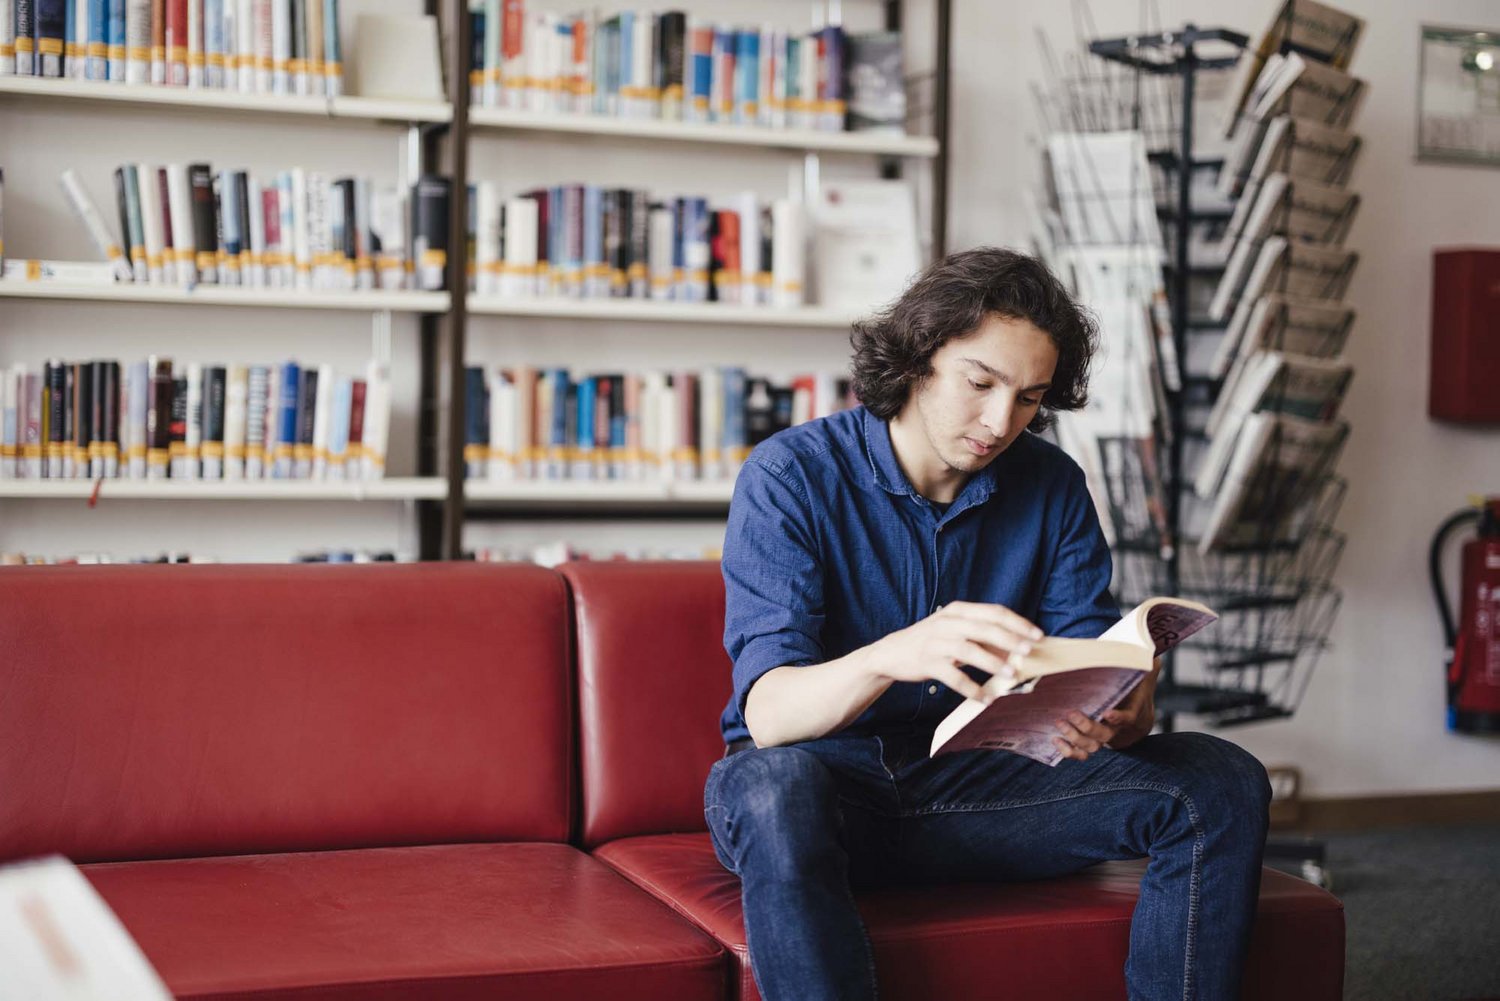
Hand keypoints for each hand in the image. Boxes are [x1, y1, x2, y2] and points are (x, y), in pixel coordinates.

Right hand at [867, 601, 1042, 703]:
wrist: (891, 653)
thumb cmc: (931, 641)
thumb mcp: (955, 631)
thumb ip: (982, 636)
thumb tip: (1018, 647)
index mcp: (958, 610)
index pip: (994, 612)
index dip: (1018, 623)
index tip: (1038, 635)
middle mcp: (947, 623)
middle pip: (984, 628)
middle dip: (1010, 640)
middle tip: (1029, 652)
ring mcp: (936, 642)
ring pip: (969, 650)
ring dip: (993, 662)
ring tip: (1011, 674)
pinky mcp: (927, 663)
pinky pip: (953, 677)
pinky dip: (971, 688)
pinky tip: (984, 698)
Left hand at [1052, 657, 1159, 760]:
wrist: (1132, 702)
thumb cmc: (1130, 679)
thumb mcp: (1137, 667)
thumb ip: (1139, 659)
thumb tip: (1147, 648)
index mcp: (1132, 709)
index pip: (1129, 717)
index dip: (1119, 718)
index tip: (1107, 713)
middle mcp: (1119, 727)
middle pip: (1106, 735)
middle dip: (1088, 727)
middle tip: (1071, 713)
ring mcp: (1105, 736)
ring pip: (1094, 747)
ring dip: (1076, 738)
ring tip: (1060, 723)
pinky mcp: (1092, 740)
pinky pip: (1082, 753)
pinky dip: (1069, 751)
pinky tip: (1056, 740)